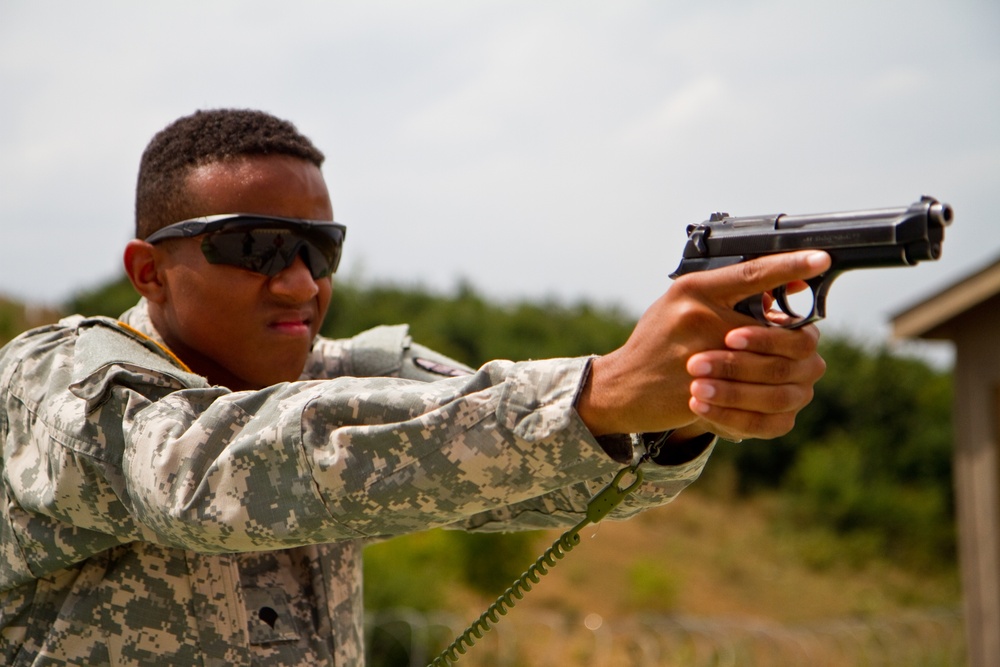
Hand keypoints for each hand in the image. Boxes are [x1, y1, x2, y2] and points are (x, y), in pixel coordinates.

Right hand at [577, 250, 829, 439]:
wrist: (622, 385)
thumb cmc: (658, 342)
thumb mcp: (682, 305)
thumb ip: (726, 296)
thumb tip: (782, 288)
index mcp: (693, 290)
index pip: (752, 274)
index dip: (790, 266)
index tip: (821, 260)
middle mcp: (695, 317)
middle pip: (774, 328)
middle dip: (794, 338)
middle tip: (803, 339)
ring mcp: (697, 356)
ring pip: (768, 364)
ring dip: (781, 368)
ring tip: (783, 368)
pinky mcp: (699, 391)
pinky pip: (751, 395)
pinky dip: (762, 395)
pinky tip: (764, 394)